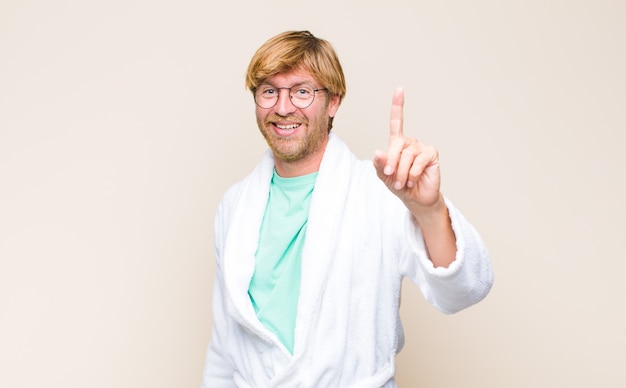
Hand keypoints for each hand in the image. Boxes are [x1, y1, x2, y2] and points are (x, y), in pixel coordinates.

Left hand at [373, 87, 441, 209]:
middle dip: (391, 162)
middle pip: (397, 145)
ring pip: (407, 156)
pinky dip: (412, 173)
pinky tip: (412, 181)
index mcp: (398, 144)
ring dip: (401, 173)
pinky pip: (419, 161)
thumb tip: (378, 151)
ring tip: (401, 184)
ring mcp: (422, 147)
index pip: (397, 122)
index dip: (398, 105)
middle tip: (390, 176)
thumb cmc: (400, 186)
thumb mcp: (384, 176)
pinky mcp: (432, 154)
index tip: (399, 89)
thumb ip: (380, 164)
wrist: (416, 199)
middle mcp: (410, 142)